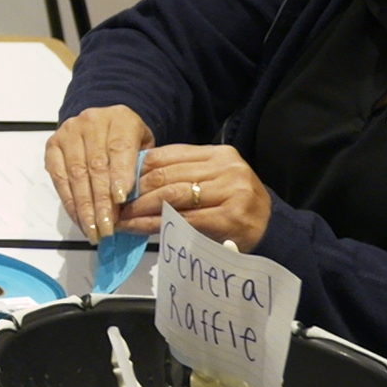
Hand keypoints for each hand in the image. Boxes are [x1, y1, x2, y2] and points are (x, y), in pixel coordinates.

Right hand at [45, 106, 151, 238]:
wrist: (105, 123)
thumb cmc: (129, 140)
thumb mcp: (145, 148)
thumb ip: (141, 169)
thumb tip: (133, 204)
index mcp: (121, 119)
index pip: (119, 149)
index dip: (119, 176)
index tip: (121, 201)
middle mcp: (92, 122)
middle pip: (95, 166)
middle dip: (101, 201)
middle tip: (107, 227)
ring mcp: (69, 132)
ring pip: (75, 174)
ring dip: (84, 207)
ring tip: (92, 230)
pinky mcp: (53, 145)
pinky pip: (58, 177)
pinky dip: (69, 201)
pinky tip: (78, 218)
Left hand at [125, 142, 270, 249]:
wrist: (273, 231)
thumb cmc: (235, 207)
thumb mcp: (213, 181)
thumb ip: (182, 174)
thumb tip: (133, 175)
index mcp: (220, 154)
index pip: (169, 155)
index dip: (138, 168)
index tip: (117, 181)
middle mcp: (227, 169)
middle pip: (167, 175)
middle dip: (135, 190)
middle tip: (113, 202)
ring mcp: (231, 192)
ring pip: (172, 196)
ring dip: (140, 208)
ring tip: (120, 217)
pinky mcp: (229, 218)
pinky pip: (182, 219)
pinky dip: (153, 224)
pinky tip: (137, 228)